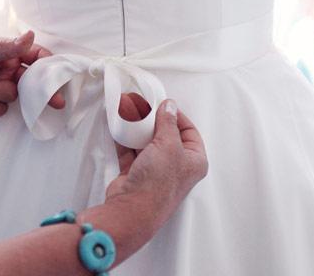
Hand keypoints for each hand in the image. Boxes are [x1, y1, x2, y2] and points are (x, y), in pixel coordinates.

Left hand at [0, 31, 64, 116]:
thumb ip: (8, 46)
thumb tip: (30, 35)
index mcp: (12, 55)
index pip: (38, 59)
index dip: (50, 67)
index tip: (60, 76)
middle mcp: (11, 72)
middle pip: (35, 84)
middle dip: (44, 93)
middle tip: (57, 102)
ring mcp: (2, 89)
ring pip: (12, 97)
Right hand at [107, 96, 207, 226]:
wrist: (131, 209)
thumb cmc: (158, 182)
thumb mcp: (169, 145)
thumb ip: (168, 122)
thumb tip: (169, 106)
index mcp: (194, 161)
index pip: (190, 132)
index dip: (177, 116)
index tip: (163, 104)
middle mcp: (177, 167)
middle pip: (167, 136)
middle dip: (153, 121)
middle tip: (144, 107)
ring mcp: (156, 171)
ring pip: (147, 143)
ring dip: (138, 129)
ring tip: (130, 113)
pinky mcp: (136, 174)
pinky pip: (131, 152)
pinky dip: (125, 139)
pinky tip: (119, 127)